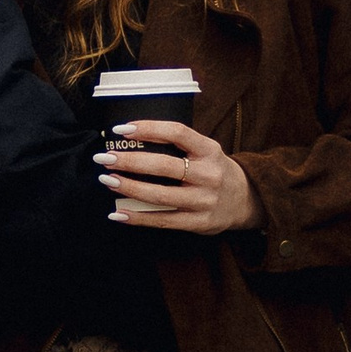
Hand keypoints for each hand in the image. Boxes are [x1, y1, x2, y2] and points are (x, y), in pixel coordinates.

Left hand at [93, 119, 260, 235]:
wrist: (247, 200)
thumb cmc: (215, 170)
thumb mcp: (206, 150)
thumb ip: (179, 145)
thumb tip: (132, 137)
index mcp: (209, 150)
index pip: (177, 133)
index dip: (148, 128)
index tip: (121, 129)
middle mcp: (208, 174)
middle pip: (163, 166)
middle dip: (129, 161)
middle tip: (103, 158)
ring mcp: (203, 201)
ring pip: (159, 195)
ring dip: (128, 188)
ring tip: (106, 180)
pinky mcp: (198, 223)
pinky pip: (162, 220)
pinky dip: (137, 218)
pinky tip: (117, 213)